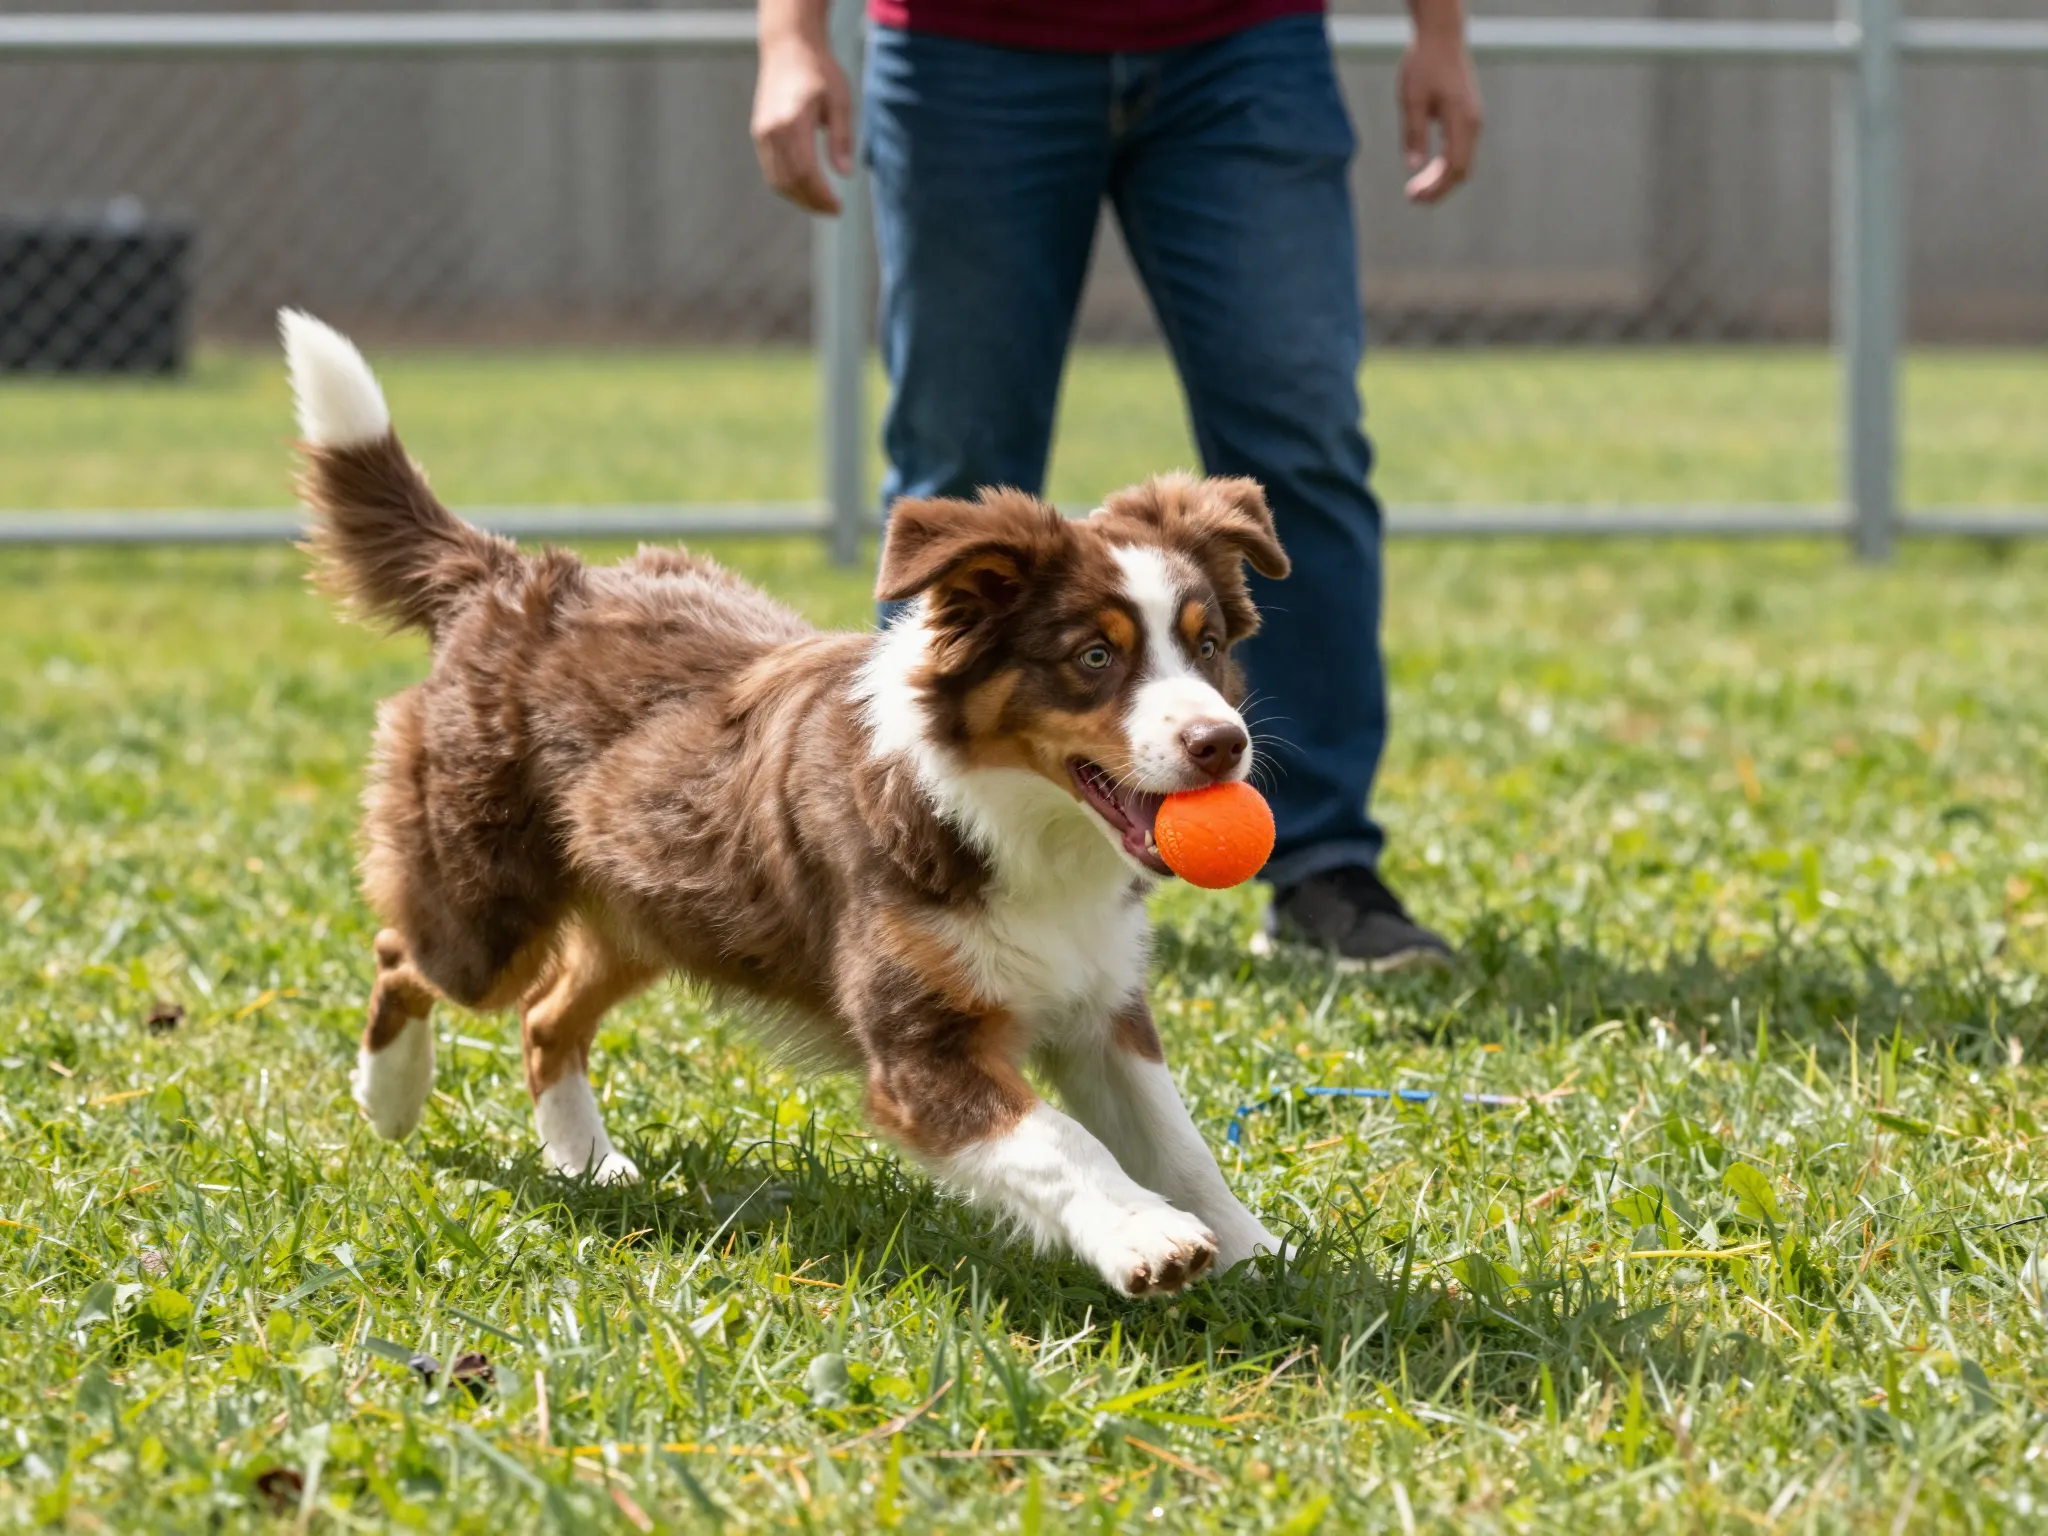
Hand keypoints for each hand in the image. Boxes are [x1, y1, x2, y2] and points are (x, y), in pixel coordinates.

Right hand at [751, 23, 852, 214]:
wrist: (788, 47)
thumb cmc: (819, 70)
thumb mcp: (840, 102)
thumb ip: (842, 139)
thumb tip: (844, 174)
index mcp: (792, 121)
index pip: (805, 172)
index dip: (821, 195)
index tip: (838, 207)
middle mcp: (772, 130)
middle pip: (789, 181)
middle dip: (812, 202)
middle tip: (833, 211)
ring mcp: (761, 133)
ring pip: (777, 180)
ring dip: (799, 197)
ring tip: (821, 203)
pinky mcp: (759, 134)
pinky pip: (771, 170)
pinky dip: (788, 185)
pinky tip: (806, 188)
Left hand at [1398, 25, 1482, 203]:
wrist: (1441, 38)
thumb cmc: (1424, 65)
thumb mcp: (1412, 100)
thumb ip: (1414, 134)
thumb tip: (1413, 167)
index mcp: (1461, 120)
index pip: (1454, 167)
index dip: (1436, 188)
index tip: (1414, 198)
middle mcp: (1473, 123)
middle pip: (1461, 169)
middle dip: (1438, 188)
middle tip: (1412, 198)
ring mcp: (1473, 120)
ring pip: (1463, 161)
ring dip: (1441, 178)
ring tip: (1417, 188)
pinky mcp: (1468, 116)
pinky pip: (1461, 149)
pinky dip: (1446, 164)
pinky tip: (1429, 169)